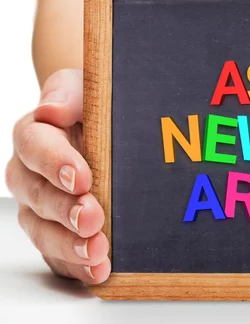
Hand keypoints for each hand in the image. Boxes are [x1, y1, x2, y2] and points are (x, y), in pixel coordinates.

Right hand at [5, 69, 109, 283]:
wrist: (108, 130)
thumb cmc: (95, 107)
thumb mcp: (85, 87)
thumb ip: (69, 94)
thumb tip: (50, 110)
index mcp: (35, 136)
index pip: (34, 146)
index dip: (55, 163)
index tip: (82, 177)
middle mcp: (31, 175)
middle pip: (37, 196)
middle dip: (65, 210)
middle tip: (92, 218)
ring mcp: (42, 208)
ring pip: (43, 231)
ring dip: (69, 245)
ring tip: (98, 252)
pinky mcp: (58, 233)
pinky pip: (59, 255)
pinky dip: (78, 266)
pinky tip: (99, 271)